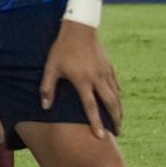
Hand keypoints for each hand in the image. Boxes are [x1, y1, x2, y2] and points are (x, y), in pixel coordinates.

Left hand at [40, 20, 122, 136]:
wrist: (79, 30)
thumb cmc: (62, 49)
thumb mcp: (51, 68)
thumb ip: (47, 88)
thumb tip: (45, 107)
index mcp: (83, 81)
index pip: (91, 107)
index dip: (96, 123)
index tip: (101, 136)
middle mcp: (98, 79)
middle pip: (111, 104)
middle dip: (116, 120)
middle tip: (118, 134)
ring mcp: (106, 73)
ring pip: (117, 96)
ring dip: (119, 110)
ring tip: (120, 122)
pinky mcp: (110, 67)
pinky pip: (117, 85)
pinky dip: (118, 96)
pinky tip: (118, 102)